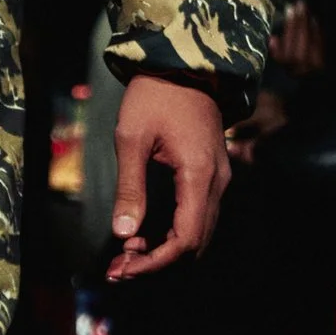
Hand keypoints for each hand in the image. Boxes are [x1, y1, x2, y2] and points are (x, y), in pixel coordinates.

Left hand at [106, 71, 230, 281]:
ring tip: (124, 258)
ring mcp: (218, 179)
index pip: (186, 238)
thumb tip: (123, 234)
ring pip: (198, 233)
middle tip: (117, 270)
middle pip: (195, 243)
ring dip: (163, 252)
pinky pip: (196, 217)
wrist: (183, 64)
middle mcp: (216, 182)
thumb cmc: (154, 95)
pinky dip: (171, 234)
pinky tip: (141, 237)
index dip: (156, 263)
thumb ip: (129, 188)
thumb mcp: (131, 138)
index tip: (124, 270)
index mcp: (198, 175)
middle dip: (157, 263)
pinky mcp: (211, 175)